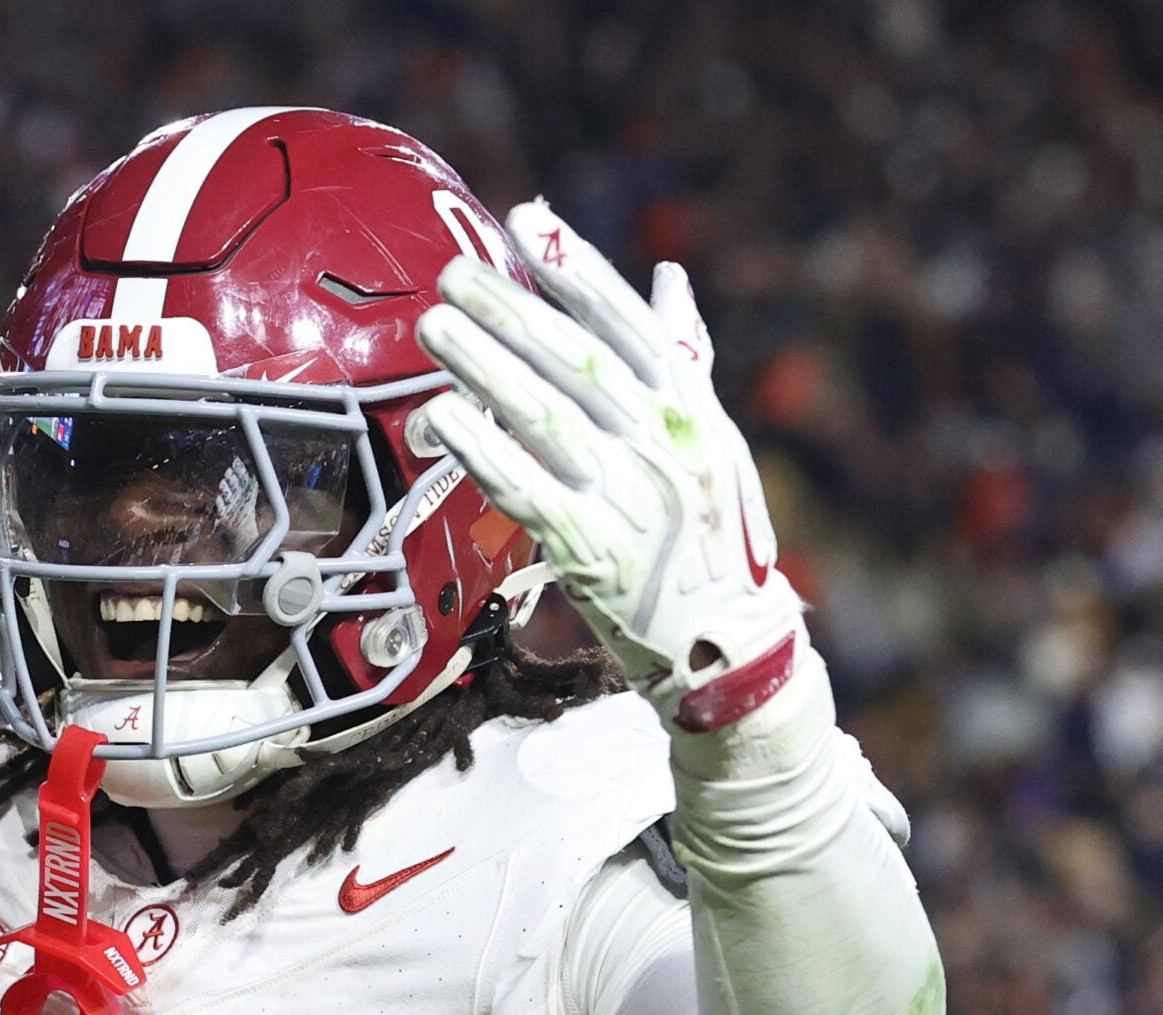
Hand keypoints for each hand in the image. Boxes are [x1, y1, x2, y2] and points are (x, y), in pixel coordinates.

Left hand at [415, 203, 805, 734]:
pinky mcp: (589, 550)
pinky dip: (480, 449)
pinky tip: (436, 416)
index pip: (631, 324)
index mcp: (694, 409)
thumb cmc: (712, 537)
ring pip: (545, 416)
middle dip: (511, 311)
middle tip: (451, 274)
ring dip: (484, 366)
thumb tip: (668, 277)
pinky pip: (523, 489)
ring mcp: (626, 495)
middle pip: (578, 361)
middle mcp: (663, 444)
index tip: (529, 222)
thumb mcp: (714, 441)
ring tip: (432, 327)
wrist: (730, 645)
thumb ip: (685, 359)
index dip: (578, 271)